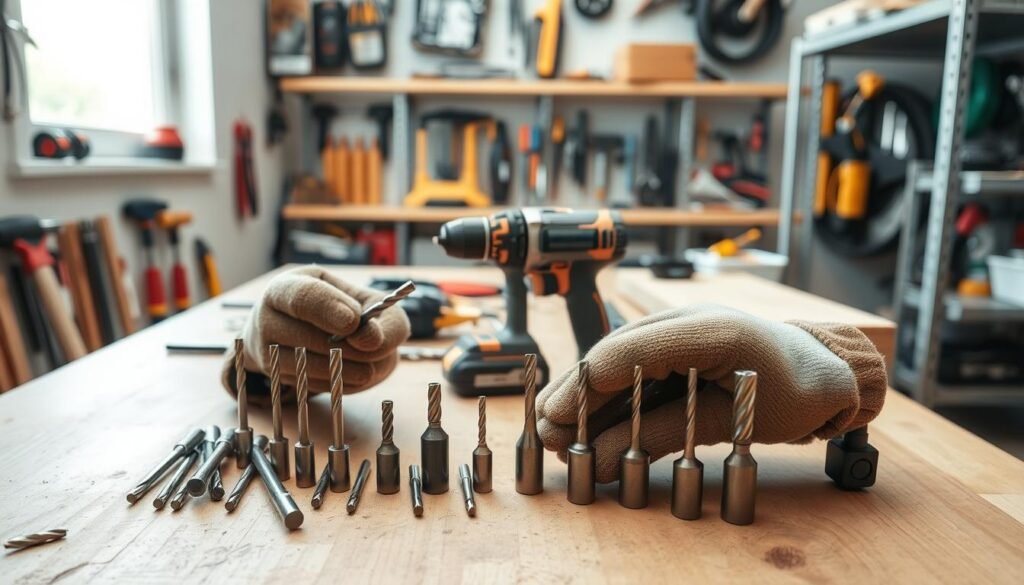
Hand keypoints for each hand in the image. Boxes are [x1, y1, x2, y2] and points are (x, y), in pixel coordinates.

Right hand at [224, 265, 410, 397]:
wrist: (321, 334)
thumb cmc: (348, 313)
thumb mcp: (373, 306)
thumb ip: (384, 321)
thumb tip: (370, 339)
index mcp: (288, 287)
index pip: (302, 296)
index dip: (328, 309)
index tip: (354, 321)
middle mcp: (267, 316)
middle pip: (303, 336)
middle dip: (346, 347)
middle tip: (373, 349)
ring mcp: (267, 348)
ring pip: (305, 366)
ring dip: (344, 369)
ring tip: (367, 366)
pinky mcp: (276, 375)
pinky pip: (309, 385)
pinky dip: (336, 382)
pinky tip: (350, 373)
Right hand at [536, 304, 886, 482]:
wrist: (829, 370)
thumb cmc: (795, 392)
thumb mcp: (732, 421)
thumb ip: (665, 435)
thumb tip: (600, 459)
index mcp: (707, 329)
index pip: (628, 352)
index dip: (583, 386)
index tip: (552, 417)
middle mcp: (686, 320)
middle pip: (612, 354)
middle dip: (575, 394)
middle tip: (545, 432)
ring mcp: (681, 329)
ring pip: (618, 362)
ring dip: (587, 398)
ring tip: (557, 432)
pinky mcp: (679, 344)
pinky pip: (635, 369)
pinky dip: (611, 398)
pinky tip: (590, 423)